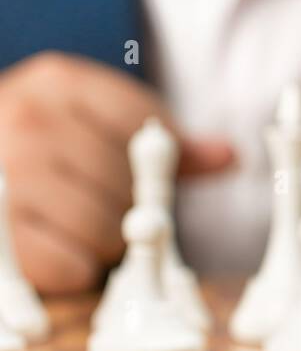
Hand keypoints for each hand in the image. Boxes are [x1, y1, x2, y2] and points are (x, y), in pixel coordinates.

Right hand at [0, 53, 234, 295]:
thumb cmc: (40, 145)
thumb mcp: (91, 120)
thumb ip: (160, 139)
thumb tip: (229, 157)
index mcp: (59, 82)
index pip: (144, 123)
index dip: (157, 158)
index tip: (146, 170)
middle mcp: (29, 121)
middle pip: (126, 182)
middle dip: (125, 204)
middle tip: (102, 203)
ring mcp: (10, 177)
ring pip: (105, 228)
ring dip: (106, 241)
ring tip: (79, 225)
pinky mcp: (4, 237)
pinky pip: (72, 267)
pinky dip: (77, 269)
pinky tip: (59, 247)